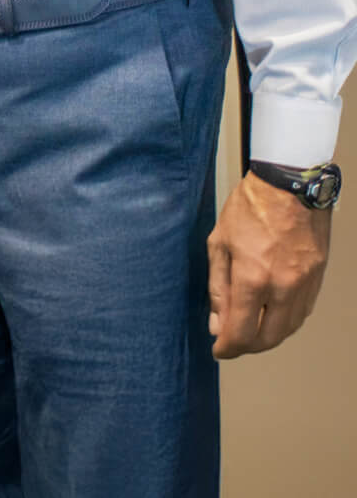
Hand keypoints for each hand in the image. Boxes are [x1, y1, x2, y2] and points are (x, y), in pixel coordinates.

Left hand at [206, 171, 331, 356]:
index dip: (227, 347)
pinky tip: (271, 315)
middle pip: (267, 338)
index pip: (240, 332)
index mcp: (252, 278)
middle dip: (246, 347)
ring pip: (287, 329)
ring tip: (249, 330)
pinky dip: (285, 322)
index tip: (218, 350)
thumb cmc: (249, 208)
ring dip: (267, 337)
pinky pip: (301, 313)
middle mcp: (282, 288)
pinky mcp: (317, 279)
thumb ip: (217, 286)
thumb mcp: (219, 242)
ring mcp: (304, 285)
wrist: (289, 186)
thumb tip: (217, 322)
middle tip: (231, 342)